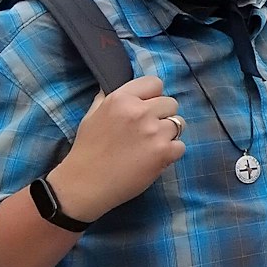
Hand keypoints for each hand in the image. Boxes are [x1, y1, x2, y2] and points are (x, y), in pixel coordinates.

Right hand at [51, 76, 183, 220]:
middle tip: (147, 130)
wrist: (85, 184)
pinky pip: (180, 145)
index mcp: (121, 99)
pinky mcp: (164, 153)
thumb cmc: (87, 150)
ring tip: (151, 144)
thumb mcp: (92, 114)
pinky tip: (154, 158)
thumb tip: (119, 83)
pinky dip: (171, 152)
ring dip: (169, 133)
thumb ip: (109, 97)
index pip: (155, 82)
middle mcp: (140, 112)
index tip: (146, 107)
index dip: (153, 95)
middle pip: (171, 103)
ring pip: (179, 123)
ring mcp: (154, 132)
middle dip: (162, 115)